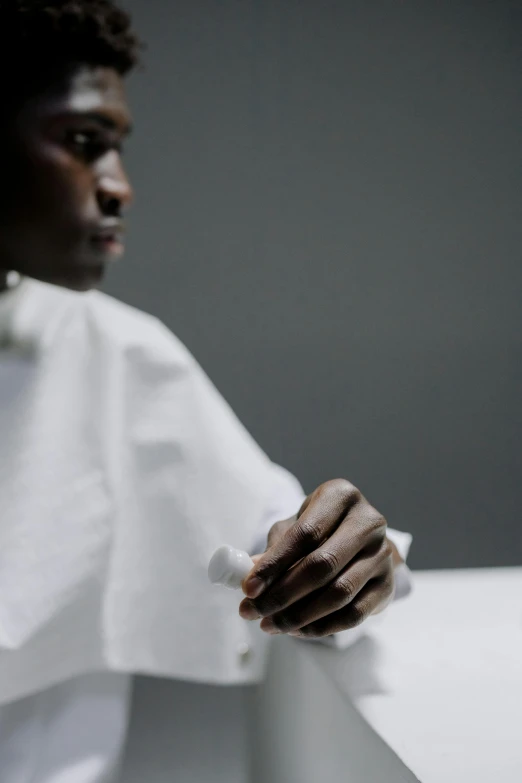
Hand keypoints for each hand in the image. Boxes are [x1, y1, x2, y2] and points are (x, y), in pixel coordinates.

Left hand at [239, 479, 398, 637]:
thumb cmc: (319, 528)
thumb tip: (250, 577)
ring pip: (339, 594)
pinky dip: (321, 627)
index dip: (274, 564)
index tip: (248, 588)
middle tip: (253, 612)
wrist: (359, 539)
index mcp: (341, 496)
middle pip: (322, 565)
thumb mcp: (294, 527)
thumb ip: (274, 549)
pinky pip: (354, 615)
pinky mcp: (388, 585)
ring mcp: (383, 554)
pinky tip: (297, 630)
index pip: (305, 534)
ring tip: (270, 624)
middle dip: (282, 594)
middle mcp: (368, 522)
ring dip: (299, 615)